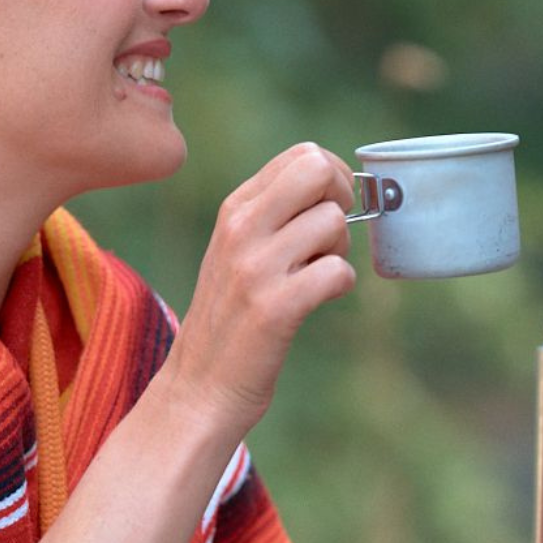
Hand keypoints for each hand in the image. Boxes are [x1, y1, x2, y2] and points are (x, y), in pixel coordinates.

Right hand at [159, 143, 358, 432]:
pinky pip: (337, 271)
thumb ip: (274, 213)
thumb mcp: (238, 250)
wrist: (198, 387)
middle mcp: (241, 229)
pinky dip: (341, 285)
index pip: (303, 155)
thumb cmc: (232, 316)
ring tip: (316, 275)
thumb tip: (336, 183)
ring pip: (334, 222)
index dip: (335, 178)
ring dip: (341, 250)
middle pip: (319, 171)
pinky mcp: (273, 309)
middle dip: (344, 199)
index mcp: (235, 208)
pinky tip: (321, 298)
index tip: (331, 209)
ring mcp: (255, 268)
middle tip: (332, 236)